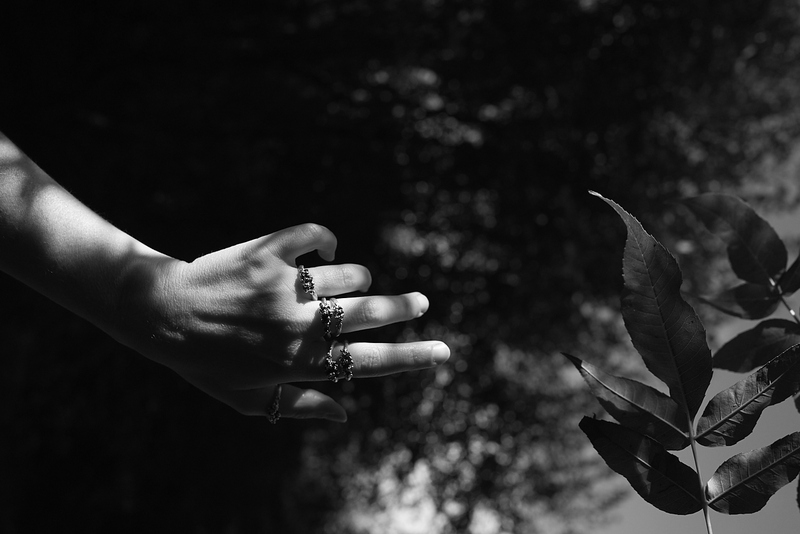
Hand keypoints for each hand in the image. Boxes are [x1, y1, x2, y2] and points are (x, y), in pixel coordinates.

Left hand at [116, 223, 448, 421]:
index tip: (443, 351)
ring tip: (335, 281)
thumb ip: (301, 406)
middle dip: (405, 308)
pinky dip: (324, 241)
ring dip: (351, 278)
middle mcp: (297, 324)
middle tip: (421, 302)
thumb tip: (347, 416)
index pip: (369, 363)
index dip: (412, 357)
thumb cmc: (204, 362)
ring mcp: (285, 285)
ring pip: (348, 273)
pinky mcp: (268, 250)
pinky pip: (316, 236)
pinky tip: (320, 249)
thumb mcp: (248, 399)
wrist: (158, 312)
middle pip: (372, 313)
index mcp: (298, 362)